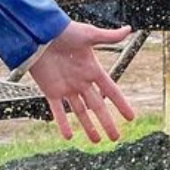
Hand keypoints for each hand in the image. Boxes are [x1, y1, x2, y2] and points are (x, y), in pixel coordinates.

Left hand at [26, 22, 137, 142]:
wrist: (39, 34)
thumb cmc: (64, 30)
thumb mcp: (88, 34)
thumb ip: (108, 36)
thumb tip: (129, 29)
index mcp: (92, 69)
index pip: (111, 90)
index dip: (121, 104)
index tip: (130, 117)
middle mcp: (81, 81)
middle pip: (97, 106)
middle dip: (107, 122)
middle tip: (115, 138)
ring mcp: (66, 88)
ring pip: (80, 112)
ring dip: (88, 126)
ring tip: (97, 141)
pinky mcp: (51, 91)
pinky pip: (58, 111)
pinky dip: (62, 123)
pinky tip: (68, 137)